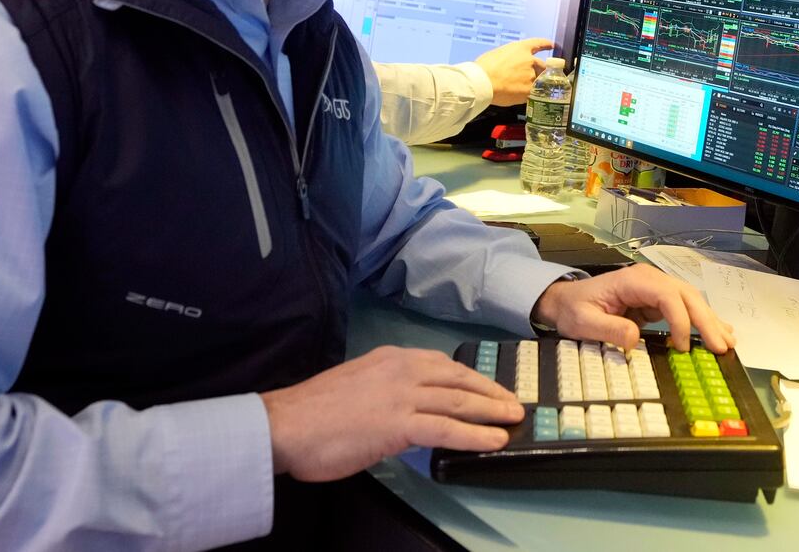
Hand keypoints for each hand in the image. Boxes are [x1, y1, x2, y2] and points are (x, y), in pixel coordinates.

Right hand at [261, 346, 523, 482]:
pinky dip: (475, 435)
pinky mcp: (398, 423)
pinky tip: (494, 441)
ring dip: (491, 411)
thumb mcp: (356, 386)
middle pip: (458, 379)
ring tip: (513, 420)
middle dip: (489, 392)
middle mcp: (401, 369)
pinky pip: (446, 429)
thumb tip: (406, 411)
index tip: (489, 387)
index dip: (470, 377)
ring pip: (458, 401)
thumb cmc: (313, 413)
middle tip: (513, 404)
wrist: (284, 425)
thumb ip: (385, 391)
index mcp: (390, 358)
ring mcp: (401, 395)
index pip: (441, 364)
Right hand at [473, 38, 554, 106]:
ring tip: (519, 88)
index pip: (538, 44)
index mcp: (521, 49)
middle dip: (539, 70)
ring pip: (538, 80)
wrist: (483, 82)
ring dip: (532, 84)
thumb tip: (510, 63)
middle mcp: (530, 61)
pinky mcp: (529, 91)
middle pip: (542, 65)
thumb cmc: (485, 68)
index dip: (545, 44)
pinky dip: (528, 95)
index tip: (551, 45)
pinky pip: (533, 93)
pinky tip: (519, 96)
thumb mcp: (497, 54)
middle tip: (531, 76)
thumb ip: (509, 57)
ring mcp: (531, 76)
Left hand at [530, 264, 735, 353]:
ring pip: (691, 301)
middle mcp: (649, 280)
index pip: (668, 296)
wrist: (565, 301)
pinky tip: (719, 330)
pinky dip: (702, 320)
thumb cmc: (573, 309)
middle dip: (706, 320)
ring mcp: (655, 289)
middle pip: (686, 296)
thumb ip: (608, 328)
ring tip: (729, 341)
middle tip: (722, 346)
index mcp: (633, 280)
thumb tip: (635, 338)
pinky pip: (684, 309)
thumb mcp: (583, 321)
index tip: (683, 347)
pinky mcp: (657, 301)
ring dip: (710, 321)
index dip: (680, 321)